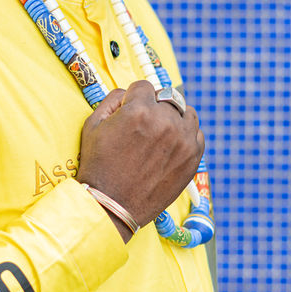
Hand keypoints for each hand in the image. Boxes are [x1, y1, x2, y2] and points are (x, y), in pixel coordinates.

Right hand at [76, 81, 204, 232]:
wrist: (112, 205)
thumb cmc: (99, 166)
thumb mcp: (93, 125)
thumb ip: (112, 99)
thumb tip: (129, 93)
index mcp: (139, 110)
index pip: (144, 86)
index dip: (134, 98)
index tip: (130, 111)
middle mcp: (165, 121)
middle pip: (167, 97)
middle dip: (154, 107)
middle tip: (143, 125)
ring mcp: (183, 140)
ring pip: (186, 112)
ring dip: (174, 117)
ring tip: (160, 133)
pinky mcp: (193, 157)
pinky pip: (197, 134)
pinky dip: (186, 136)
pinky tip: (171, 146)